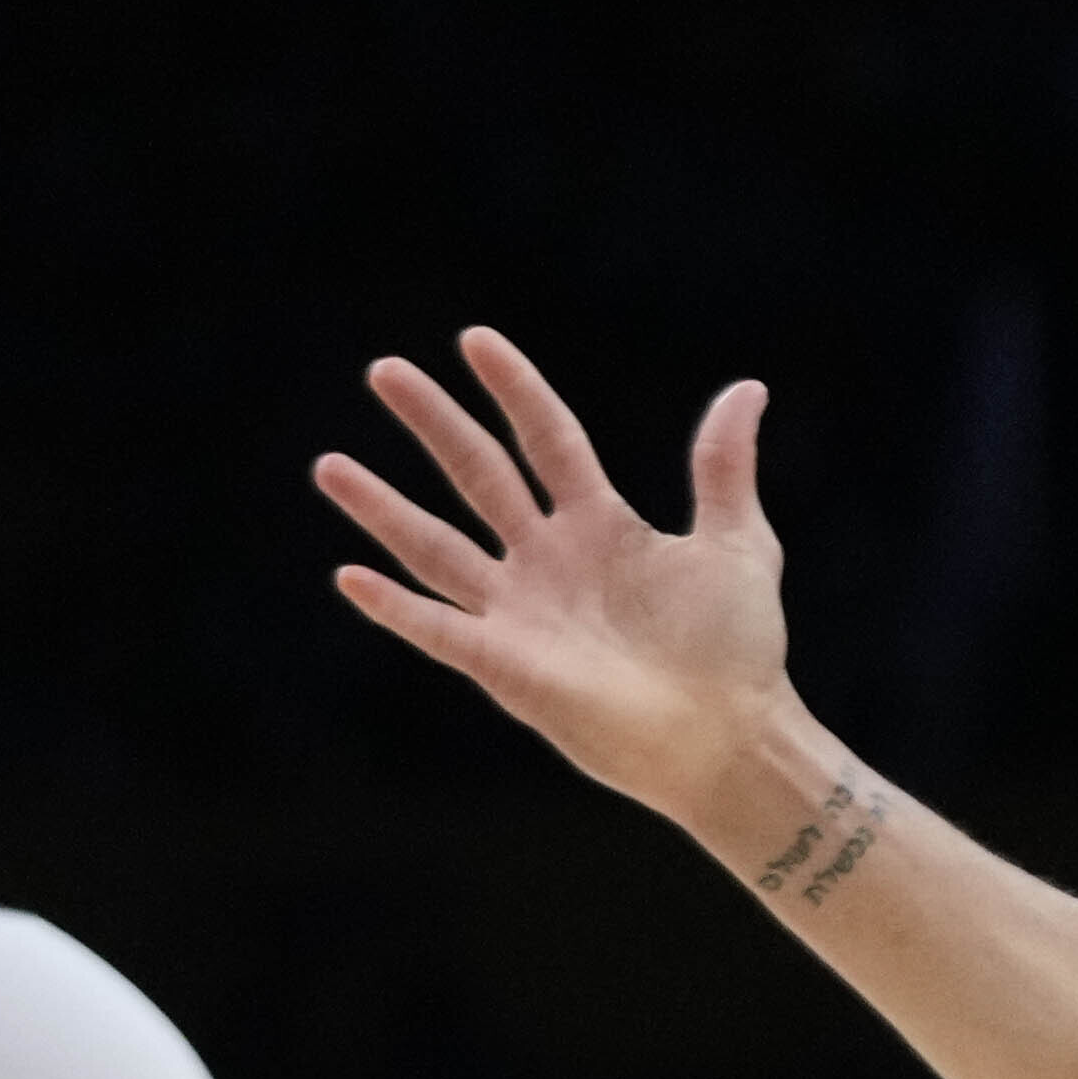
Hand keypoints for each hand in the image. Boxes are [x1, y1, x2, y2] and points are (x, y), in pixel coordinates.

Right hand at [318, 329, 802, 843]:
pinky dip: (397, 609)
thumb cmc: (740, 651)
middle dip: (433, 424)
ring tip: (329, 464)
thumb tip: (747, 388)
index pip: (546, 440)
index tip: (476, 340)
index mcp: (602, 525)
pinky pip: (439, 631)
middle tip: (384, 372)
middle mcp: (550, 560)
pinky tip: (351, 575)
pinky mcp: (507, 667)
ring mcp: (522, 613)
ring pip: (437, 547)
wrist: (734, 738)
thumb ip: (723, 468)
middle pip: (479, 476)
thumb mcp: (739, 545)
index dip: (515, 390)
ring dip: (383, 508)